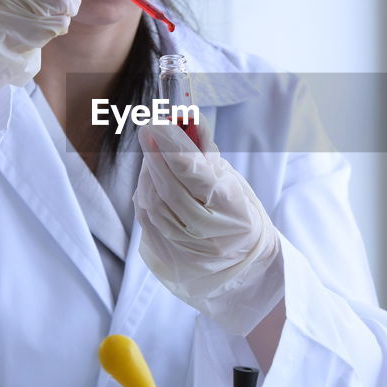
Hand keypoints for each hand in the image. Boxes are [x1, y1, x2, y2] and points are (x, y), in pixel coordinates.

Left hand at [135, 123, 283, 335]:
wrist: (242, 267)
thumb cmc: (239, 216)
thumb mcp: (234, 183)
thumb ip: (208, 154)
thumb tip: (189, 118)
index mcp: (231, 211)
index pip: (195, 175)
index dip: (174, 147)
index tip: (159, 122)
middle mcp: (207, 235)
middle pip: (170, 189)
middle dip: (156, 155)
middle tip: (149, 128)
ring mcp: (184, 250)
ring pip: (153, 203)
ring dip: (148, 172)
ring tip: (152, 151)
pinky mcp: (166, 257)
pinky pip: (146, 218)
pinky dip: (144, 192)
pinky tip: (149, 178)